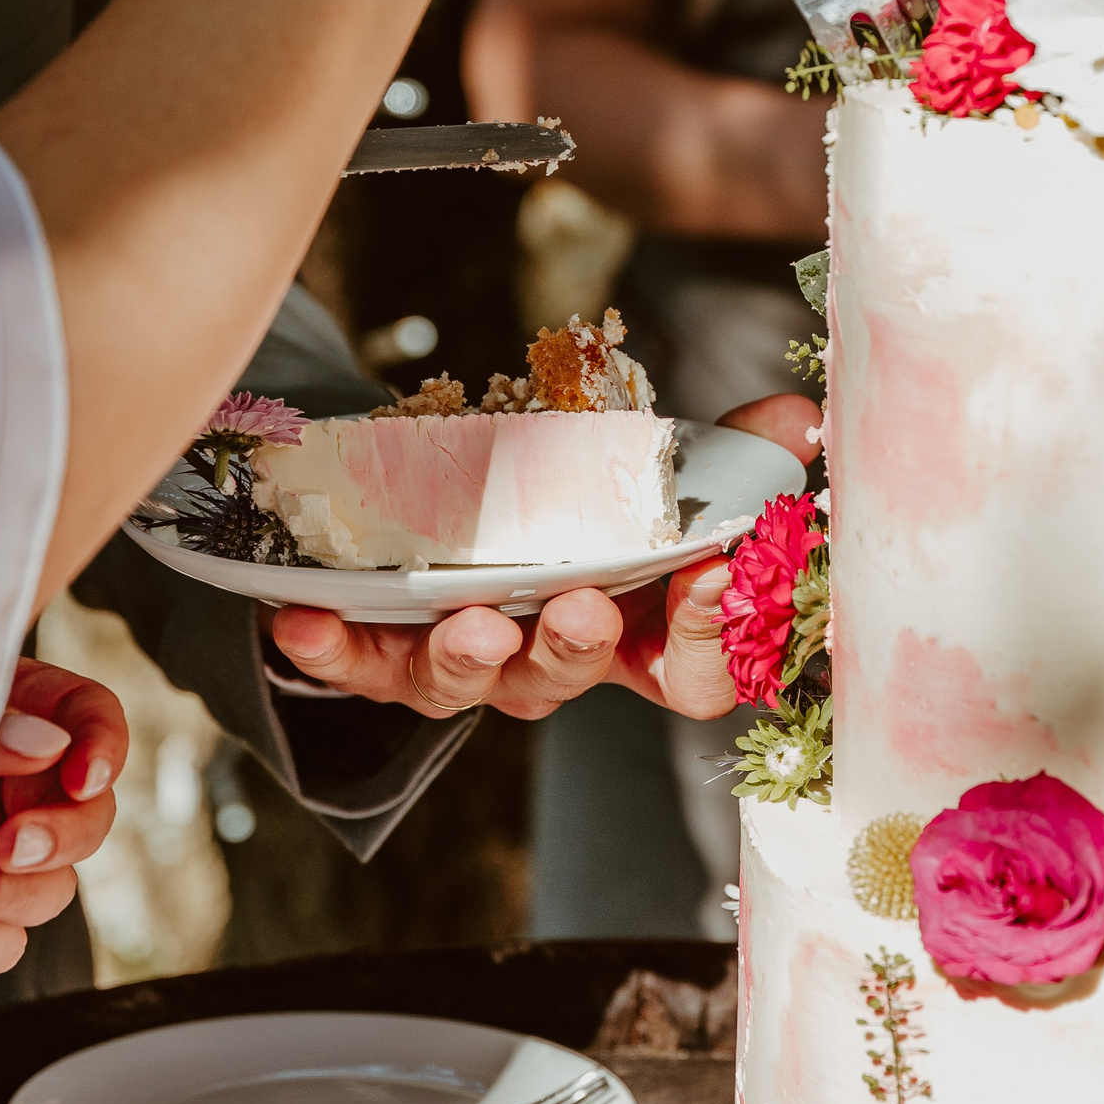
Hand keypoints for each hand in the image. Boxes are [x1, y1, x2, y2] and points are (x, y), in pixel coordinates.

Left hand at [0, 659, 128, 978]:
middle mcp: (15, 790)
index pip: (92, 715)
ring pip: (51, 893)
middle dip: (61, 838)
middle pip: (91, 818)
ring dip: (7, 896)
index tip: (83, 778)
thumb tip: (48, 745)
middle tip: (11, 846)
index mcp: (13, 716)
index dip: (103, 746)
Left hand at [269, 393, 820, 722]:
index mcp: (640, 638)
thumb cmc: (585, 497)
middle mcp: (556, 661)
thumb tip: (799, 421)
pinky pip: (360, 663)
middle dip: (578, 644)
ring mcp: (471, 661)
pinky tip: (304, 617)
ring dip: (470, 655)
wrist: (458, 496)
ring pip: (469, 682)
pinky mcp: (387, 648)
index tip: (715, 573)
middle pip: (573, 676)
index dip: (713, 636)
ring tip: (473, 622)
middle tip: (584, 604)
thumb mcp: (660, 467)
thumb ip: (731, 452)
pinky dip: (332, 647)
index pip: (695, 673)